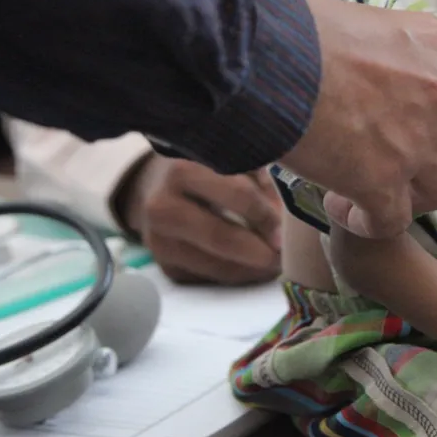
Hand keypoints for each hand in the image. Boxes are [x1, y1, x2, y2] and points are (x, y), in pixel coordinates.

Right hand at [121, 155, 280, 284]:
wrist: (152, 188)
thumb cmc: (201, 169)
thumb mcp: (226, 158)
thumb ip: (257, 178)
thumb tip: (283, 215)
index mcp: (183, 170)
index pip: (236, 195)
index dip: (265, 215)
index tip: (284, 229)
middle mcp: (162, 206)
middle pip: (221, 237)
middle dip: (260, 251)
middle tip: (284, 257)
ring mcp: (159, 241)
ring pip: (216, 265)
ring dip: (252, 269)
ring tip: (275, 264)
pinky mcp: (164, 266)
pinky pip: (209, 277)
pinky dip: (236, 275)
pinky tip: (253, 268)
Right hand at [282, 0, 436, 238]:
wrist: (267, 53)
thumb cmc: (298, 28)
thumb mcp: (370, 20)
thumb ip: (395, 49)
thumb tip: (379, 71)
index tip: (421, 130)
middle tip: (422, 171)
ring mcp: (419, 143)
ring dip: (412, 196)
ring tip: (370, 189)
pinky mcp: (383, 183)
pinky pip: (394, 223)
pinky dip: (369, 222)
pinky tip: (342, 209)